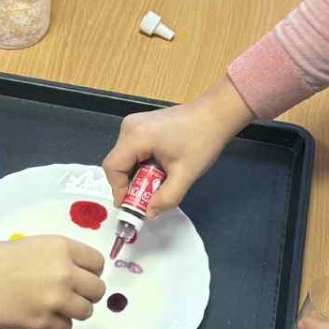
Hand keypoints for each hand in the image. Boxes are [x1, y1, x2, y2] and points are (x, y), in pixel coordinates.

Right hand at [0, 236, 105, 328]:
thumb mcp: (30, 246)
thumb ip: (56, 258)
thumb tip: (75, 274)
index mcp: (61, 248)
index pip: (97, 263)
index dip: (90, 272)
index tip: (82, 276)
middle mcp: (64, 273)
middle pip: (97, 290)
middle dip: (87, 294)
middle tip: (71, 295)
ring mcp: (55, 300)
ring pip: (86, 312)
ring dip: (73, 311)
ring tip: (54, 307)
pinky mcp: (43, 322)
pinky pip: (65, 327)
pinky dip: (55, 324)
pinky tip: (39, 315)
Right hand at [102, 78, 253, 216]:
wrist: (216, 114)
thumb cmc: (202, 140)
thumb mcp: (186, 174)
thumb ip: (166, 198)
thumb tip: (149, 214)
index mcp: (136, 136)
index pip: (113, 167)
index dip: (118, 190)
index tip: (132, 206)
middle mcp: (129, 127)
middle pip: (118, 163)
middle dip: (130, 183)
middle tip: (148, 197)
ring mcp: (134, 123)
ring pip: (125, 157)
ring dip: (137, 174)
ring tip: (157, 183)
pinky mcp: (141, 124)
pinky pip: (132, 150)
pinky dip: (141, 164)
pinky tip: (158, 169)